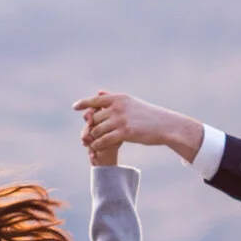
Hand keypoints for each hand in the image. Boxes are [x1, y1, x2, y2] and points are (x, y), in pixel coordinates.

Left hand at [75, 91, 205, 162]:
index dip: (84, 103)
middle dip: (90, 126)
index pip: (96, 100)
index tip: (75, 107)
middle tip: (86, 135)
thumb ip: (112, 98)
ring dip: (93, 137)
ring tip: (90, 143)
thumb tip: (99, 92)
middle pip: (95, 117)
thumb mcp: (130, 103)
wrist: (165, 125)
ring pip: (97, 130)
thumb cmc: (148, 115)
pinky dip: (97, 145)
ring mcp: (121, 120)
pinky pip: (104, 140)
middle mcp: (118, 107)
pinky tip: (96, 148)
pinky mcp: (124, 133)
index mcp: (119, 98)